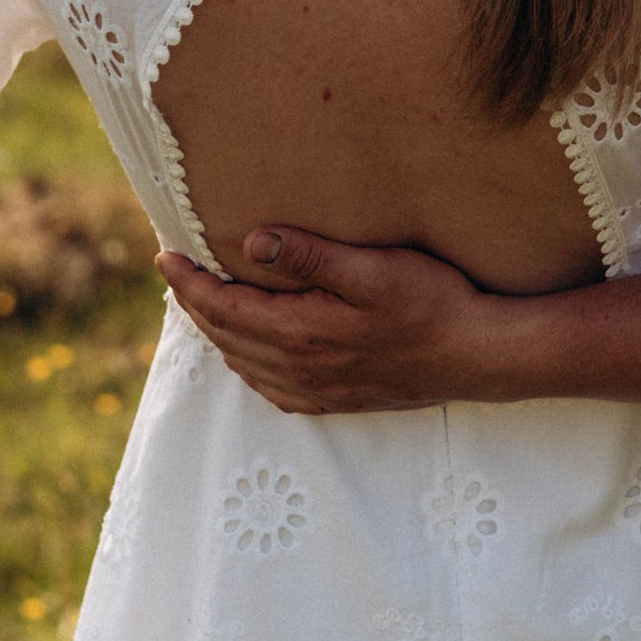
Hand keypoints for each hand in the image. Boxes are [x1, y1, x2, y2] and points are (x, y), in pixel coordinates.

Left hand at [156, 230, 520, 412]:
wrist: (476, 356)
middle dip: (193, 302)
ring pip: (242, 362)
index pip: (223, 306)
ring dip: (216, 331)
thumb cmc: (432, 303)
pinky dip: (245, 363)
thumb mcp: (374, 268)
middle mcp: (298, 368)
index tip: (164, 254)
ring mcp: (315, 390)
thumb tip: (251, 241)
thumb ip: (310, 256)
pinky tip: (248, 350)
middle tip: (175, 270)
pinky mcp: (333, 400)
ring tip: (203, 300)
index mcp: (300, 332)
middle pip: (224, 335)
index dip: (188, 281)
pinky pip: (269, 387)